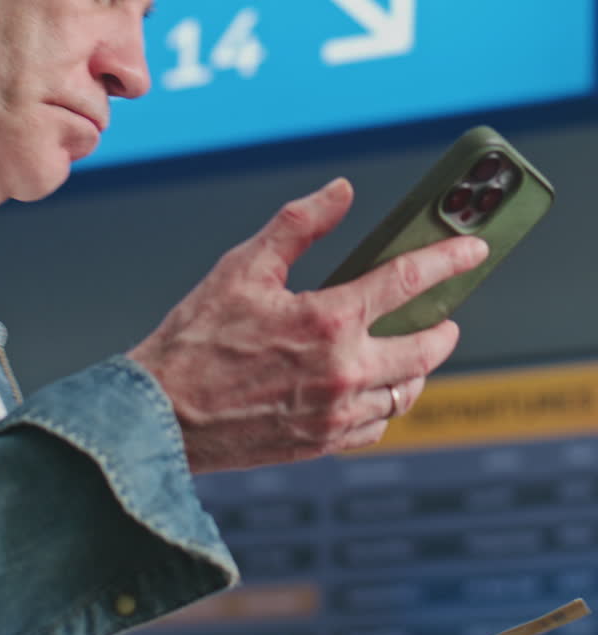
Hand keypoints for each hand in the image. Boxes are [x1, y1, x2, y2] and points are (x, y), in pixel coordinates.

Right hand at [130, 177, 487, 471]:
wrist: (161, 415)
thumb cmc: (195, 339)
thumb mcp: (243, 266)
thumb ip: (299, 224)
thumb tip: (340, 192)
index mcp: (328, 320)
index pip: (408, 281)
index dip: (448, 259)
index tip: (472, 252)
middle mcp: (343, 371)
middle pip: (425, 349)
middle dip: (443, 330)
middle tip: (444, 318)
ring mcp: (336, 414)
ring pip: (405, 393)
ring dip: (416, 370)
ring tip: (408, 353)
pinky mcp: (322, 442)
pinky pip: (376, 427)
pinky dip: (384, 406)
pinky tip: (372, 390)